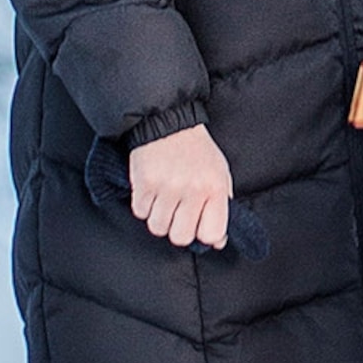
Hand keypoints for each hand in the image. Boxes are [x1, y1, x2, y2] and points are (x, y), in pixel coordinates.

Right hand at [130, 124, 233, 248]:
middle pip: (181, 237)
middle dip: (178, 229)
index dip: (204, 235)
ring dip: (159, 217)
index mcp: (215, 187)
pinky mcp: (144, 183)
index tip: (199, 225)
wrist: (167, 122)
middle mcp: (192, 189)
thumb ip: (222, 206)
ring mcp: (166, 187)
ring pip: (158, 227)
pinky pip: (140, 212)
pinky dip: (143, 205)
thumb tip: (218, 241)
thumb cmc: (196, 150)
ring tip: (164, 199)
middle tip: (178, 212)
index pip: (212, 234)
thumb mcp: (219, 172)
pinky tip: (151, 189)